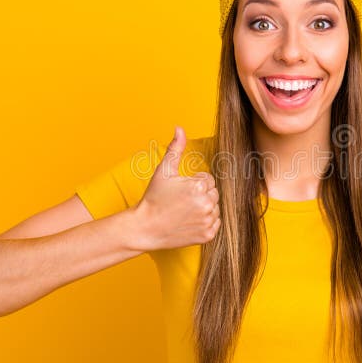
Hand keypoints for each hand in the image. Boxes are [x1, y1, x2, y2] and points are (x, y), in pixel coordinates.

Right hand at [129, 126, 220, 250]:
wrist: (145, 228)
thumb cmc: (154, 198)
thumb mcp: (163, 171)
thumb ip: (175, 148)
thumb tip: (179, 128)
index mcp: (199, 186)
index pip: (208, 180)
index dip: (194, 183)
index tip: (180, 191)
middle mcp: (206, 204)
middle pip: (214, 193)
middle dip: (200, 195)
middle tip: (182, 201)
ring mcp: (208, 221)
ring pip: (215, 208)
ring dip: (204, 208)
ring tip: (185, 211)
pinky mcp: (208, 235)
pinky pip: (216, 223)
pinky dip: (206, 222)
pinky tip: (190, 221)